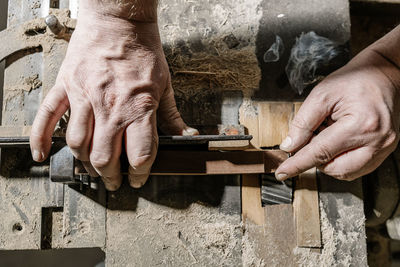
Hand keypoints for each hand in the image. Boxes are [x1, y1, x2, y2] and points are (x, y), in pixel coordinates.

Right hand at [30, 10, 197, 189]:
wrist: (118, 20)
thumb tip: (187, 134)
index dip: (140, 174)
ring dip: (85, 163)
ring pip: (78, 144)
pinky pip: (47, 117)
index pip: (139, 155)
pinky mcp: (67, 86)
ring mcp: (85, 97)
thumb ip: (172, 115)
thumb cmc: (143, 50)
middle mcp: (110, 107)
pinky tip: (41, 155)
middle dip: (111, 176)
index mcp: (139, 107)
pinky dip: (40, 139)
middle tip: (115, 181)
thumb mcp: (165, 83)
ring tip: (93, 168)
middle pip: (105, 157)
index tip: (139, 178)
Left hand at [275, 47, 399, 180]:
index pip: (321, 153)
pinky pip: (358, 168)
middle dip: (317, 159)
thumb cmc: (355, 80)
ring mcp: (384, 147)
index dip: (298, 164)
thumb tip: (289, 146)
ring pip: (346, 172)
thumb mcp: (322, 95)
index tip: (282, 172)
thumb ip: (303, 123)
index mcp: (360, 124)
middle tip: (313, 136)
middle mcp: (377, 140)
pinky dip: (342, 159)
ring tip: (329, 135)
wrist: (384, 73)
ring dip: (329, 160)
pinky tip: (339, 141)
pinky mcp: (386, 150)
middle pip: (335, 168)